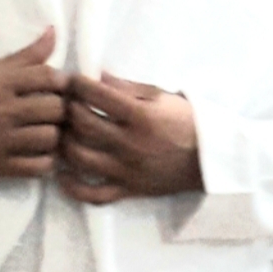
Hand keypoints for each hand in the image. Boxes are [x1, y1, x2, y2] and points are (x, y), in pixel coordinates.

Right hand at [0, 27, 67, 179]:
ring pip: (50, 138)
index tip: (58, 86)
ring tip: (47, 130)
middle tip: (55, 110)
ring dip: (54, 134)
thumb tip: (54, 32)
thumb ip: (25, 56)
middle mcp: (1, 111)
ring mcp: (0, 141)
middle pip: (55, 109)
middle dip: (60, 108)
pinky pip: (39, 167)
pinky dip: (46, 161)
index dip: (62, 81)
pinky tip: (39, 151)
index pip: (49, 77)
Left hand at [58, 72, 202, 204]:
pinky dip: (72, 186)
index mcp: (140, 116)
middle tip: (62, 102)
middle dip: (67, 109)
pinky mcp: (128, 190)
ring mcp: (127, 170)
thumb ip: (128, 88)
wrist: (211, 158)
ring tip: (60, 131)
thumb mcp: (161, 96)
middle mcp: (130, 143)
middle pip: (83, 125)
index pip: (97, 96)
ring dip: (63, 142)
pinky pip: (93, 194)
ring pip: (80, 158)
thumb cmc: (186, 121)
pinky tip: (60, 173)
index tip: (71, 80)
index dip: (77, 84)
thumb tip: (97, 77)